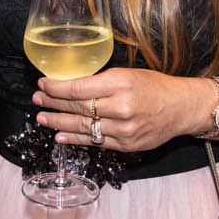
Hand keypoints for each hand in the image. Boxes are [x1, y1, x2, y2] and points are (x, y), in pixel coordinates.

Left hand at [34, 70, 210, 153]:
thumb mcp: (128, 74)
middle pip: (78, 107)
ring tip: (42, 118)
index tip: (43, 85)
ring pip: (83, 126)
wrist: (181, 108)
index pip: (80, 88)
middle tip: (37, 101)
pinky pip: (95, 142)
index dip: (57, 88)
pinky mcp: (126, 145)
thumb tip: (69, 85)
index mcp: (121, 83)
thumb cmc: (154, 87)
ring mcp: (124, 129)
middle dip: (53, 104)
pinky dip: (75, 138)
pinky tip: (60, 135)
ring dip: (58, 122)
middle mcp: (122, 107)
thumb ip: (101, 81)